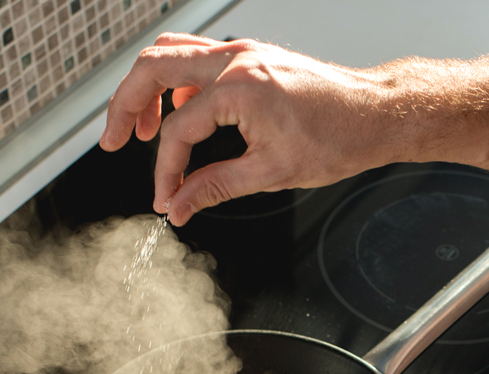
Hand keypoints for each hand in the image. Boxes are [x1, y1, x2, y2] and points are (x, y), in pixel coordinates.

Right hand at [101, 34, 401, 224]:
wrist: (376, 114)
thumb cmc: (337, 139)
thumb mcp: (271, 173)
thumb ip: (214, 188)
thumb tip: (178, 207)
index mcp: (239, 88)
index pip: (179, 131)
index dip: (165, 170)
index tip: (166, 199)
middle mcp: (235, 59)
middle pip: (152, 67)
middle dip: (124, 106)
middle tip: (111, 142)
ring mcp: (242, 51)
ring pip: (170, 54)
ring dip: (146, 89)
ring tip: (139, 129)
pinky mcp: (249, 57)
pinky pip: (195, 58)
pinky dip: (176, 84)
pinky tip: (181, 115)